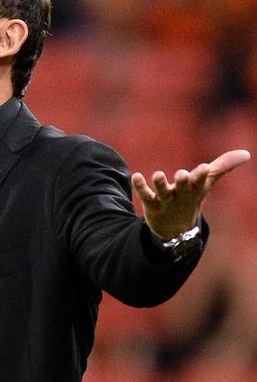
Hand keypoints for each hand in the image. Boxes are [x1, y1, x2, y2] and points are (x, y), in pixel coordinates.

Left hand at [131, 150, 250, 238]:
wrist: (175, 227)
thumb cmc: (191, 197)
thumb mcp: (206, 182)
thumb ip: (223, 166)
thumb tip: (246, 153)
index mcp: (195, 189)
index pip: (200, 181)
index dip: (201, 175)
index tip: (204, 167)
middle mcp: (181, 195)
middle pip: (183, 188)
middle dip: (183, 181)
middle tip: (182, 174)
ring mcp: (166, 201)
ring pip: (163, 192)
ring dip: (160, 184)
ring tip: (158, 174)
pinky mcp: (151, 204)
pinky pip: (145, 195)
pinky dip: (140, 186)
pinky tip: (136, 176)